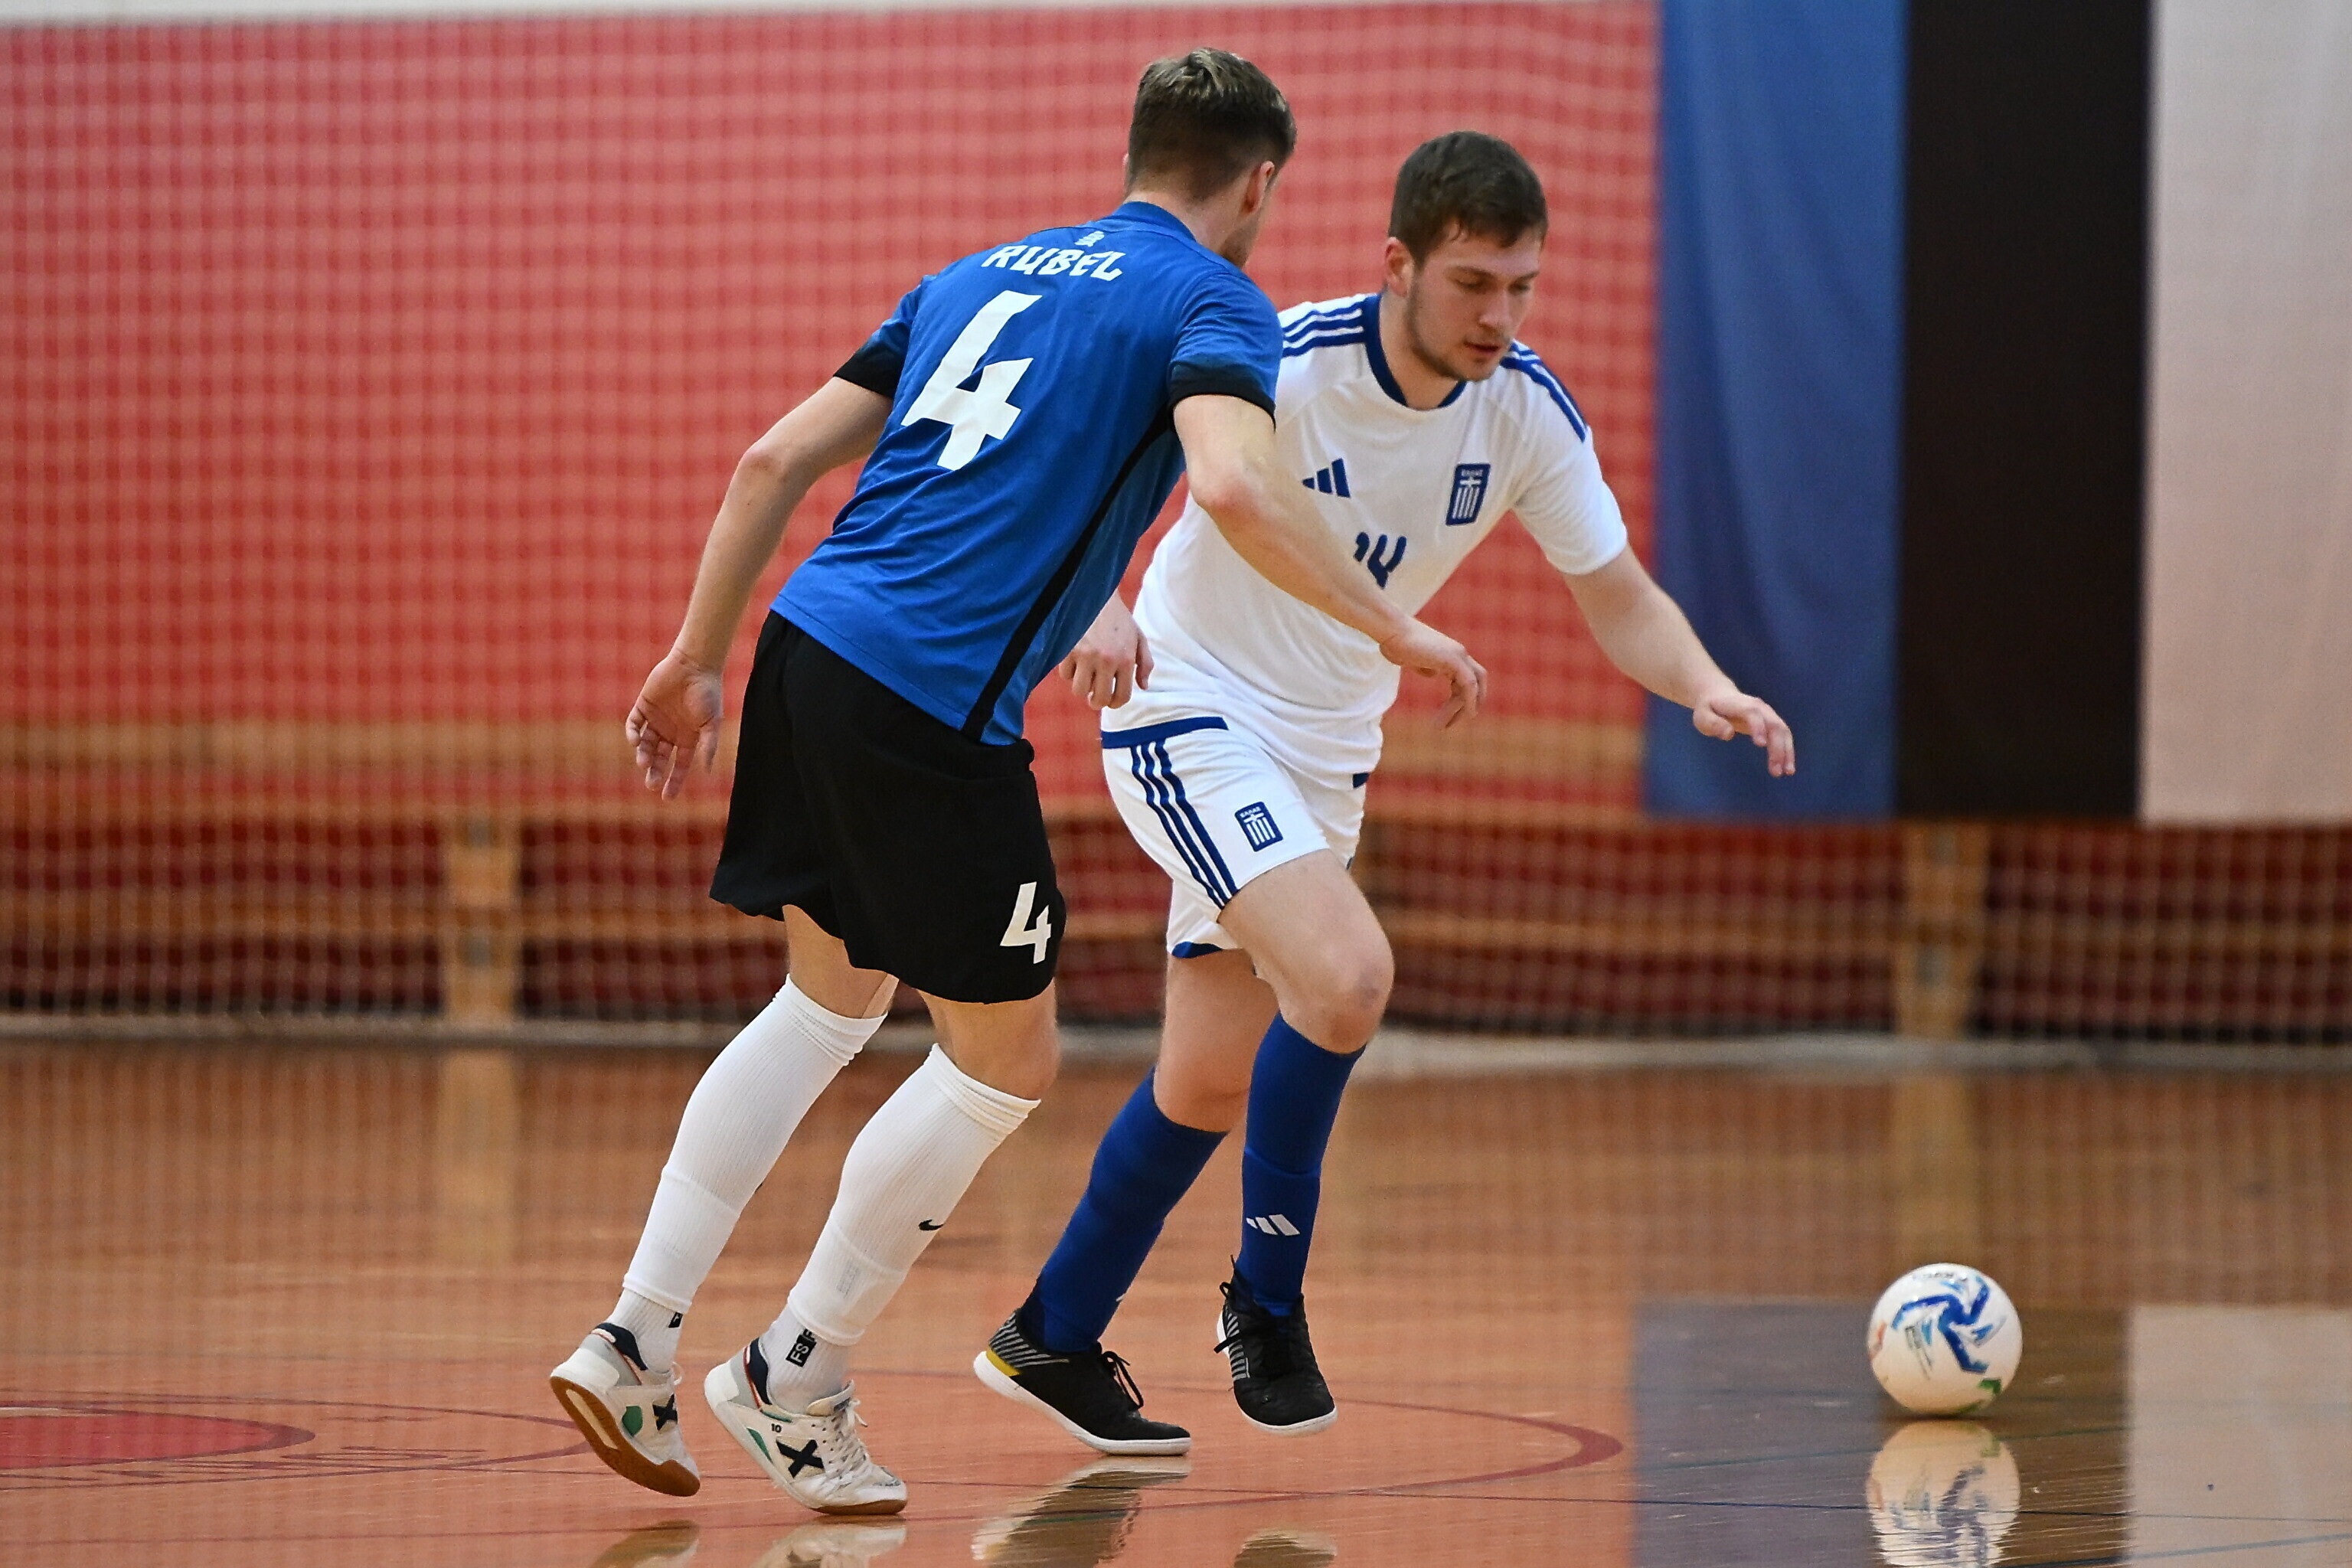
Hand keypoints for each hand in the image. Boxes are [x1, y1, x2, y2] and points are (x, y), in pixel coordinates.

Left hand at [626, 650, 724, 798]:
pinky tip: (635, 740)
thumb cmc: (708, 693)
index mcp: (688, 738)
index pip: (679, 765)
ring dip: (643, 754)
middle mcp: (671, 732)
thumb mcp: (712, 723)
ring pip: (645, 744)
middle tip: (651, 783)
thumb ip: (708, 746)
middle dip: (655, 772)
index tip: (667, 797)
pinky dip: (632, 734)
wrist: (694, 665)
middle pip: (660, 758)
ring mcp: (656, 719)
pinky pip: (634, 724)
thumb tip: (706, 772)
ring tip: (644, 761)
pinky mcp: (644, 705)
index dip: (674, 781)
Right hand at [1060, 597, 1152, 710]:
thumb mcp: (1138, 637)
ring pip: (1079, 690)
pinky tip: (1075, 662)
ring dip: (1082, 687)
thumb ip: (1145, 663)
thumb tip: (1143, 687)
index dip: (1115, 703)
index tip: (1111, 700)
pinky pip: (1065, 675)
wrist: (1096, 594)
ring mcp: (1086, 656)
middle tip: (1095, 696)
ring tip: (1085, 677)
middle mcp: (1106, 660)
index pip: (1121, 697)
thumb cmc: (1118, 618)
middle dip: (1097, 701)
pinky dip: (1069, 672)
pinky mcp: (1068, 649)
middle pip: (1098, 700)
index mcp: (1125, 660)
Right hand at [1377, 619, 1486, 727]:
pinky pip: (1469, 684)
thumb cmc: (1395, 643)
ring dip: (1463, 707)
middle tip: (1464, 719)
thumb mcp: (1413, 659)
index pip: (1465, 678)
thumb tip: (1433, 674)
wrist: (1391, 631)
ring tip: (1445, 726)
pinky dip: (1470, 700)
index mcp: (1450, 653)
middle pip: (1477, 680)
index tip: (1448, 713)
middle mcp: (1458, 653)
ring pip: (1473, 685)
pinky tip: (1467, 714)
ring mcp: (1458, 654)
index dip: (1461, 697)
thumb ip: (1426, 666)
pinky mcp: (1454, 659)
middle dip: (1473, 701)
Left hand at [1692, 686, 1795, 776]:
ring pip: (1783, 731)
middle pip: (1773, 725)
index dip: (1758, 727)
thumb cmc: (1709, 709)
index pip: (1753, 713)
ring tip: (1787, 772)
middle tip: (1775, 771)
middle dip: (1777, 747)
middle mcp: (1759, 707)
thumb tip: (1728, 734)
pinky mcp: (1772, 722)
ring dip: (1787, 751)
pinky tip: (1788, 767)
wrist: (1720, 695)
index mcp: (1740, 704)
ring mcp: (1768, 714)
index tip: (1761, 744)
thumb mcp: (1703, 716)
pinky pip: (1784, 736)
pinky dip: (1788, 750)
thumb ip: (1713, 724)